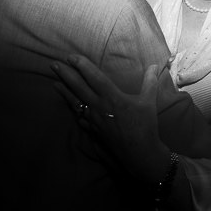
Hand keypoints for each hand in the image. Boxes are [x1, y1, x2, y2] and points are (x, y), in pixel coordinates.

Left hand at [51, 55, 170, 184]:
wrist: (139, 153)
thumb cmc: (144, 126)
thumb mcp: (149, 101)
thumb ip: (150, 81)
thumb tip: (156, 65)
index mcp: (112, 96)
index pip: (94, 77)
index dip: (82, 65)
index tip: (72, 57)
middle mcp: (99, 106)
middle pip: (78, 87)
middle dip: (65, 74)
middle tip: (54, 64)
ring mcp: (93, 119)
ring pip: (74, 102)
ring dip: (64, 91)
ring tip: (54, 82)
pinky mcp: (92, 130)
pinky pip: (79, 117)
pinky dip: (73, 109)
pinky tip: (70, 106)